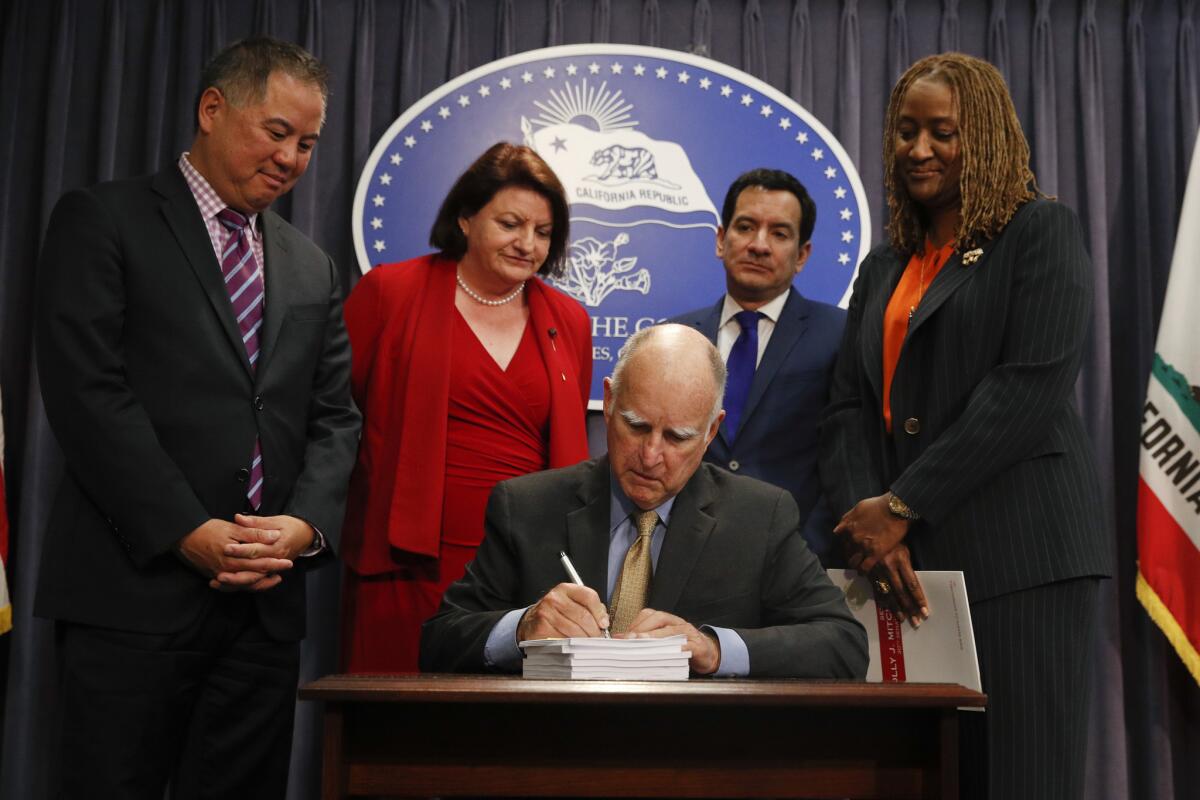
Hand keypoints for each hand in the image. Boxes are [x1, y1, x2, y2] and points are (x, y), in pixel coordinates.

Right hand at [177, 518, 293, 592]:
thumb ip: (255, 534)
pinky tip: (251, 582)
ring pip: (244, 584)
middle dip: (271, 573)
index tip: (288, 562)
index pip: (260, 563)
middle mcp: (228, 570)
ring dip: (259, 582)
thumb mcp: (233, 528)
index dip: (275, 563)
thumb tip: (275, 536)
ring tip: (272, 578)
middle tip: (285, 569)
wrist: (183, 536)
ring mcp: (220, 575)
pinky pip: (232, 586)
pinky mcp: (214, 576)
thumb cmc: (208, 530)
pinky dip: (244, 585)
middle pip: (255, 575)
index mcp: (235, 558)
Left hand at [207, 514, 314, 590]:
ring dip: (235, 582)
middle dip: (235, 573)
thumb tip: (239, 518)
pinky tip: (225, 585)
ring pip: (253, 580)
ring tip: (218, 581)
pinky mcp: (270, 572)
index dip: (241, 550)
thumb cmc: (291, 526)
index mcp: (277, 547)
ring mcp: (273, 568)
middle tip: (219, 573)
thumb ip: (256, 522)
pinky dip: (240, 585)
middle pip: (253, 569)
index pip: (256, 550)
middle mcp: (275, 560)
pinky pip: (255, 582)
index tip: (226, 548)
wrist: (306, 535)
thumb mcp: (276, 520)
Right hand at [517, 583, 610, 640]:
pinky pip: (563, 640)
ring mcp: (546, 613)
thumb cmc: (556, 614)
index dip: (599, 612)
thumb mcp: (572, 604)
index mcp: (565, 589)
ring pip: (574, 630)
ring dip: (585, 640)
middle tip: (598, 638)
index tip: (604, 624)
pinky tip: (574, 646)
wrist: (531, 622)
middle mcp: (555, 598)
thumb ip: (591, 610)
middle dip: (594, 630)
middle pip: (583, 615)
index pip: (589, 596)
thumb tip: (608, 625)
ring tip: (588, 644)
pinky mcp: (541, 628)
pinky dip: (572, 646)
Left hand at [618, 609, 720, 675]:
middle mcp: (677, 623)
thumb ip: (644, 638)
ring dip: (657, 637)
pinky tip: (669, 653)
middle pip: (659, 618)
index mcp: (667, 620)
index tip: (622, 636)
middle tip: (631, 639)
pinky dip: (678, 648)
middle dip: (643, 628)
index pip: (648, 615)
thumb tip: (620, 638)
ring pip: (672, 630)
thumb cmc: (682, 646)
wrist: (708, 652)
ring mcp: (689, 633)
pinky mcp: (698, 646)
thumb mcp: (663, 641)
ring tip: (644, 644)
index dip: (635, 624)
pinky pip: (688, 645)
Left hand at [834, 494, 909, 573]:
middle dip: (849, 554)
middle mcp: (853, 538)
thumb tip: (839, 528)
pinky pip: (865, 568)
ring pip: (853, 561)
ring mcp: (863, 546)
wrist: (895, 509)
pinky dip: (863, 571)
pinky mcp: (875, 554)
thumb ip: (847, 519)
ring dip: (854, 564)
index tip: (849, 546)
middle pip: (846, 551)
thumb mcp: (858, 508)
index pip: (840, 539)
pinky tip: (863, 573)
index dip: (845, 544)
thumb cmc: (878, 505)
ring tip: (858, 566)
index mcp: (848, 526)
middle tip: (854, 556)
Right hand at [870, 544, 929, 626]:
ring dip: (896, 607)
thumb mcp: (903, 549)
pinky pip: (876, 588)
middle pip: (901, 592)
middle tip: (915, 621)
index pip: (913, 584)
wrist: (870, 529)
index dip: (919, 599)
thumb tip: (913, 586)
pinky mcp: (868, 572)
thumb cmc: (892, 539)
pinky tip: (886, 608)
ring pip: (888, 592)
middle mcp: (889, 566)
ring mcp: (877, 570)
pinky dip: (882, 600)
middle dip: (909, 608)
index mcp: (901, 559)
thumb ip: (907, 566)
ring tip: (902, 619)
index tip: (925, 611)